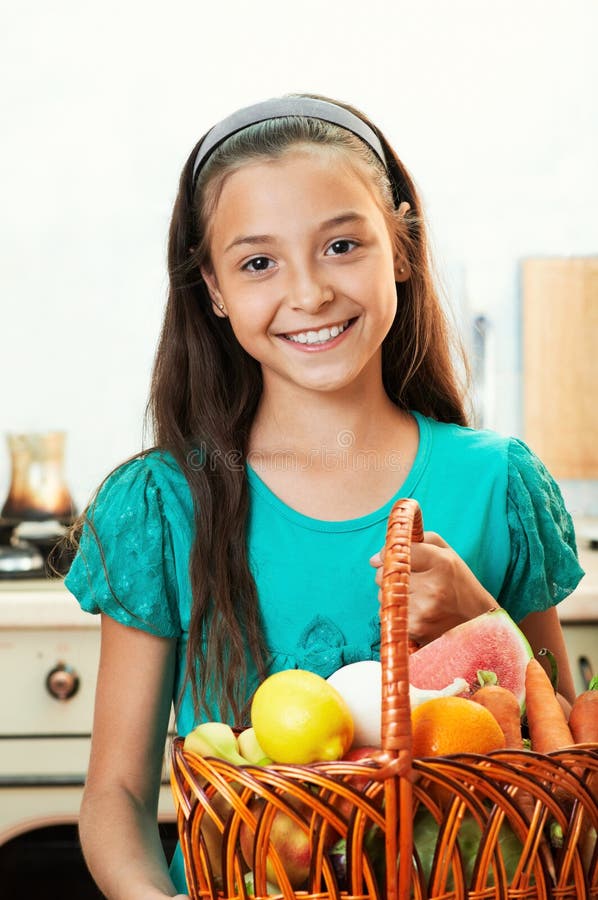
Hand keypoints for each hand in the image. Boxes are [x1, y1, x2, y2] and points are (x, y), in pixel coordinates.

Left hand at [369, 532, 497, 645]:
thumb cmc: (458, 583)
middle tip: (407, 577)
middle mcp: (432, 587)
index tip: (391, 555)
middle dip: (389, 573)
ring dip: (392, 593)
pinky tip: (414, 610)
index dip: (390, 552)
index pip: (400, 551)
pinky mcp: (415, 629)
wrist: (477, 621)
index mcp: (442, 563)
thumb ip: (416, 542)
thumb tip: (375, 558)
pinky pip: (388, 612)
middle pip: (387, 573)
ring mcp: (423, 610)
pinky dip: (396, 609)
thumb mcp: (446, 553)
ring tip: (415, 595)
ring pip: (384, 594)